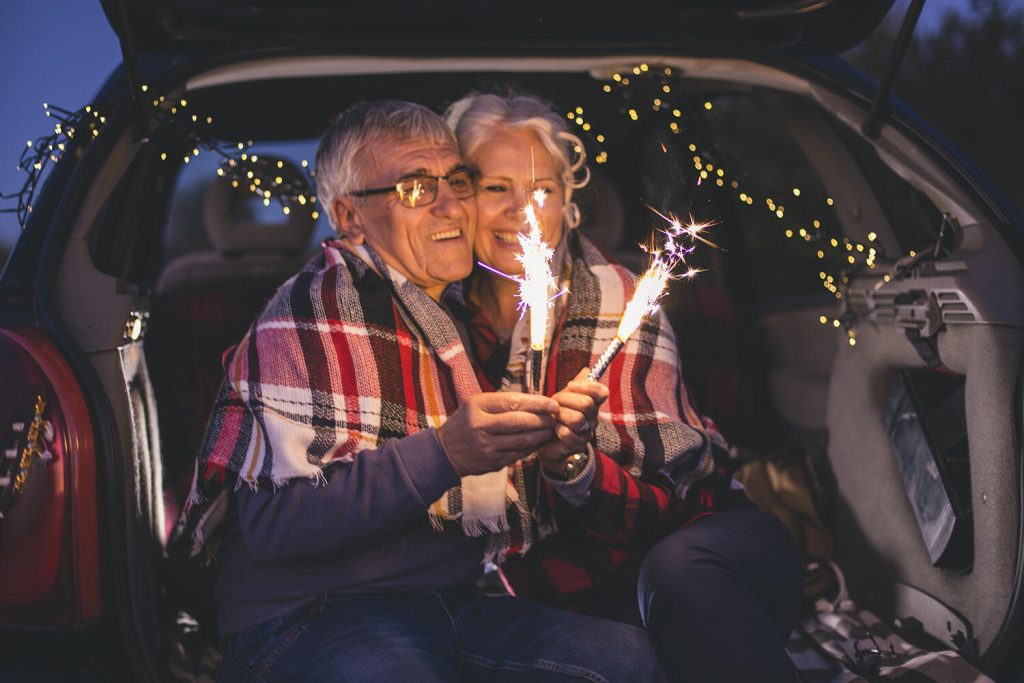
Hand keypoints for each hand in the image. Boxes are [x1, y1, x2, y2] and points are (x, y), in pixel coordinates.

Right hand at [437, 392, 558, 475]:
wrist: (446, 451)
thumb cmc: (466, 422)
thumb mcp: (476, 404)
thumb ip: (502, 402)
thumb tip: (536, 401)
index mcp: (477, 406)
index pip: (512, 402)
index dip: (536, 403)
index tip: (552, 402)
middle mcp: (480, 426)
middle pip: (519, 422)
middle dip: (542, 419)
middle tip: (556, 416)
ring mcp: (486, 446)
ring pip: (522, 440)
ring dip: (542, 434)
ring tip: (552, 428)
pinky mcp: (493, 462)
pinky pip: (519, 454)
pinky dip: (533, 447)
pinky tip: (541, 441)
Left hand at [538, 368, 607, 474]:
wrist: (548, 440)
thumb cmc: (557, 416)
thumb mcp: (565, 397)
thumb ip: (576, 384)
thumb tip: (586, 370)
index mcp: (592, 403)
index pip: (601, 392)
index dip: (587, 386)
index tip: (570, 385)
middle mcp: (593, 417)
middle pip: (587, 404)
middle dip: (565, 400)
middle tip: (554, 402)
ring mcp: (586, 432)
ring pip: (577, 419)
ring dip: (560, 416)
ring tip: (554, 417)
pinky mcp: (576, 445)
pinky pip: (567, 434)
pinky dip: (557, 430)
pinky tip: (554, 429)